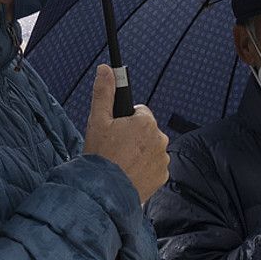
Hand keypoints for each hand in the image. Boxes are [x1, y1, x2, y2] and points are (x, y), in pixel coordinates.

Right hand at [84, 65, 169, 203]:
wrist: (105, 191)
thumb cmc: (101, 155)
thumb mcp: (97, 120)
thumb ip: (104, 92)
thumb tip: (106, 69)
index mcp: (146, 122)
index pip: (140, 112)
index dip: (125, 121)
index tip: (115, 131)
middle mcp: (160, 138)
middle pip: (146, 131)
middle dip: (133, 137)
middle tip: (116, 149)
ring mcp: (163, 158)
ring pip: (151, 148)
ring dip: (140, 153)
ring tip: (122, 163)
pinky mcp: (163, 176)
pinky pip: (155, 166)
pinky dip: (145, 168)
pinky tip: (130, 173)